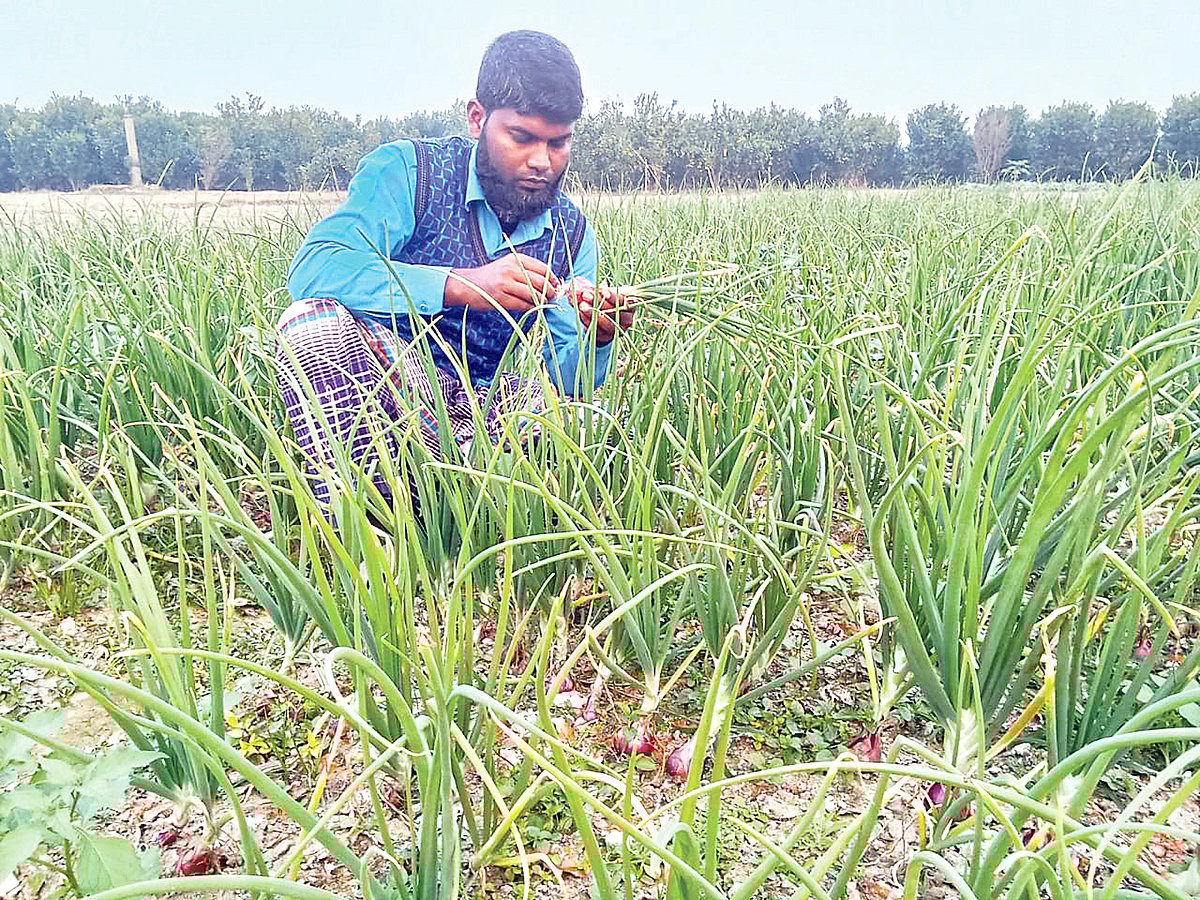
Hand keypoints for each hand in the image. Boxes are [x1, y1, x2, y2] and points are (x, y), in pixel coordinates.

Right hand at [446, 253, 560, 311]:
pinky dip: (530, 308)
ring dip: (541, 301)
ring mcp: (505, 283)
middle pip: (540, 282)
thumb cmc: (491, 276)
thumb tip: (549, 282)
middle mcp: (511, 269)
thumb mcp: (508, 265)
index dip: (553, 279)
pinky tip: (532, 309)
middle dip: (550, 292)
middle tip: (553, 297)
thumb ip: (526, 270)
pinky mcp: (501, 297)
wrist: (467, 284)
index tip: (557, 286)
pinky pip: (522, 305)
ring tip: (543, 304)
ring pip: (533, 294)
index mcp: (515, 259)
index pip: (543, 268)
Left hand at [568, 280, 634, 343]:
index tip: (603, 290)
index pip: (624, 302)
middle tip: (586, 294)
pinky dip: (588, 320)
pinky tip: (581, 312)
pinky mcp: (606, 338)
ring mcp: (617, 330)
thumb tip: (583, 284)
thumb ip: (601, 289)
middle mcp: (627, 320)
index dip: (613, 297)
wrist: (603, 315)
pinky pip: (597, 331)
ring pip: (605, 324)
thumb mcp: (607, 292)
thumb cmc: (607, 299)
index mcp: (631, 306)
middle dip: (599, 303)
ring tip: (582, 305)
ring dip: (592, 313)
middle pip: (615, 313)